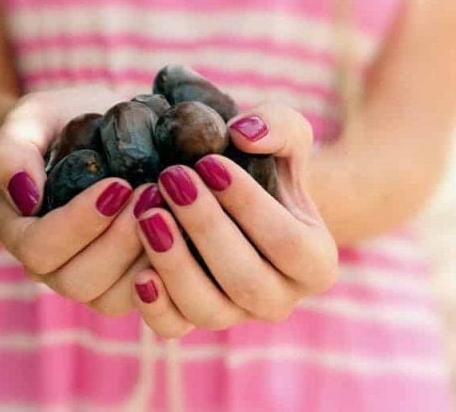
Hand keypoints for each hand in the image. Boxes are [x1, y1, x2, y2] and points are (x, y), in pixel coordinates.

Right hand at [0, 87, 151, 314]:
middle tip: (151, 195)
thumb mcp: (34, 118)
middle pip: (77, 281)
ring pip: (113, 297)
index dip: (78, 224)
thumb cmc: (66, 119)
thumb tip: (24, 195)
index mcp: (18, 230)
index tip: (117, 184)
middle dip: (118, 240)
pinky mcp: (128, 284)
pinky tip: (186, 232)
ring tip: (170, 210)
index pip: (38, 248)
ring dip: (145, 257)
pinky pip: (147, 299)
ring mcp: (91, 281)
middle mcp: (51, 266)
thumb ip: (12, 151)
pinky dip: (168, 271)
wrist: (108, 126)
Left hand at [131, 103, 337, 337]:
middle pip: (247, 280)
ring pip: (209, 309)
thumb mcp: (286, 137)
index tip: (210, 162)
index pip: (288, 242)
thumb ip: (278, 126)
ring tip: (149, 213)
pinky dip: (156, 306)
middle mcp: (281, 299)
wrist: (239, 200)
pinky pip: (174, 328)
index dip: (248, 205)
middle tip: (172, 179)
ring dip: (176, 263)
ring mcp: (238, 316)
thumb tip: (245, 134)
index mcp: (316, 263)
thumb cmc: (267, 166)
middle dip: (206, 229)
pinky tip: (139, 271)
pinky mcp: (196, 321)